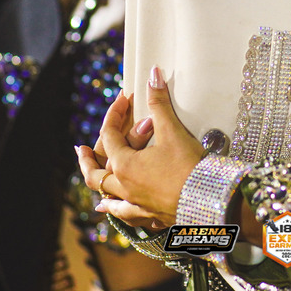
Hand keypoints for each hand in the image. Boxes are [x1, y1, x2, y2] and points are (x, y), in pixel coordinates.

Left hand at [75, 66, 203, 228]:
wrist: (209, 202)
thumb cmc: (188, 166)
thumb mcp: (172, 131)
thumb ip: (159, 103)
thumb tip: (153, 74)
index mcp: (125, 165)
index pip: (110, 136)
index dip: (114, 114)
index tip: (123, 100)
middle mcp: (125, 187)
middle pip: (96, 175)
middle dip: (87, 161)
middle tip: (81, 151)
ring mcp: (137, 205)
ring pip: (110, 199)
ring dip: (101, 190)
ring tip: (96, 189)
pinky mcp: (152, 216)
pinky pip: (129, 216)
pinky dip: (120, 211)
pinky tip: (118, 212)